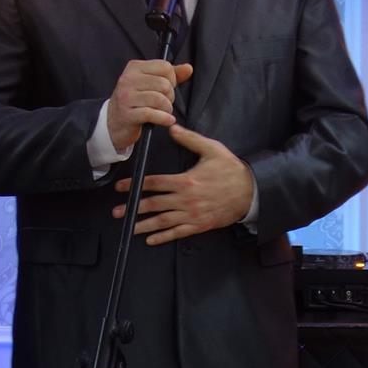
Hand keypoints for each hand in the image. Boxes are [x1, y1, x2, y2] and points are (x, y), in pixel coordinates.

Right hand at [104, 60, 190, 154]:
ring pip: (160, 99)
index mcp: (135, 67)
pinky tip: (167, 120)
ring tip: (164, 112)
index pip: (165, 67)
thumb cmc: (134, 101)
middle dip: (170, 96)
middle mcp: (128, 79)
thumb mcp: (150, 84)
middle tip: (165, 103)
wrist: (113, 122)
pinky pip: (152, 114)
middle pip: (164, 84)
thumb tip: (188, 68)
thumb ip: (171, 75)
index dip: (172, 79)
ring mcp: (126, 97)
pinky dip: (164, 118)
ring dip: (167, 109)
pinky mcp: (127, 114)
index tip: (167, 88)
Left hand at [114, 125, 254, 244]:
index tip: (120, 189)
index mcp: (185, 181)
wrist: (250, 191)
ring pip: (162, 222)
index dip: (135, 186)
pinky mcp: (199, 225)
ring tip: (129, 228)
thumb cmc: (231, 169)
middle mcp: (185, 200)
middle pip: (153, 204)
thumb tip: (172, 128)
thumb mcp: (212, 149)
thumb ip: (190, 139)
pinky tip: (151, 240)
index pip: (153, 183)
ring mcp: (192, 215)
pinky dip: (163, 237)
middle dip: (132, 209)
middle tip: (117, 213)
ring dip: (144, 225)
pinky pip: (178, 233)